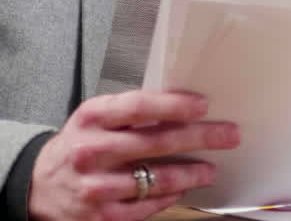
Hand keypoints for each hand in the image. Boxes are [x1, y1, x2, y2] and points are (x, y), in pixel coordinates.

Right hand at [29, 91, 239, 220]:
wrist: (38, 186)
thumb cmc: (79, 145)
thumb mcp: (96, 118)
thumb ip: (133, 111)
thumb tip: (185, 103)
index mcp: (92, 119)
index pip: (138, 107)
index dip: (173, 105)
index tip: (202, 105)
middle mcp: (91, 151)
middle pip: (156, 142)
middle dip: (200, 138)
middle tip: (229, 135)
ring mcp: (95, 186)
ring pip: (156, 179)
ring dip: (191, 173)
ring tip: (210, 169)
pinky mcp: (100, 215)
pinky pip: (145, 205)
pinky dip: (169, 196)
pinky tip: (181, 188)